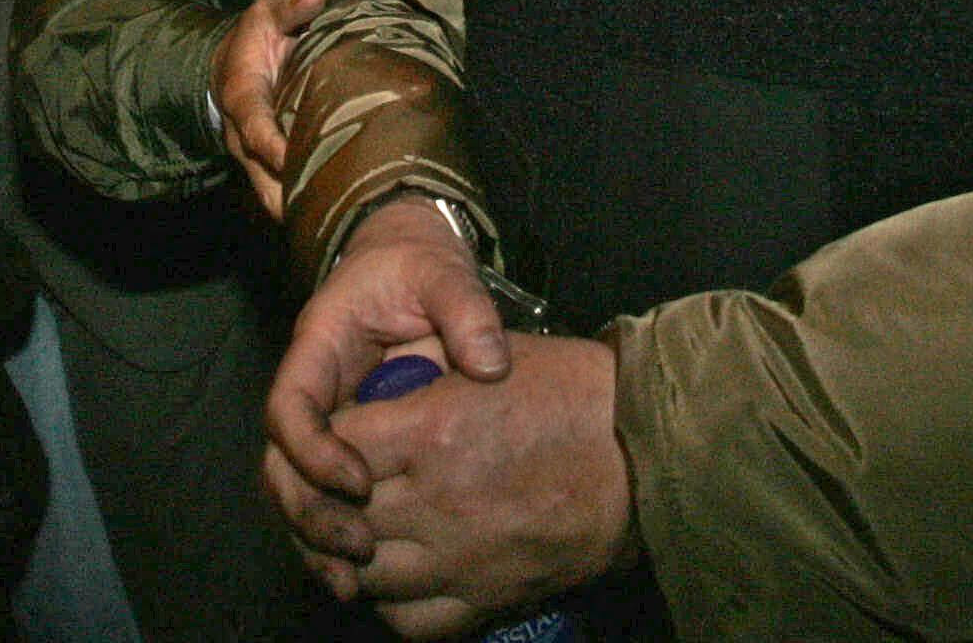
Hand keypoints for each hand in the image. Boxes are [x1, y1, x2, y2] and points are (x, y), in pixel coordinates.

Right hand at [210, 0, 328, 218]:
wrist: (229, 62)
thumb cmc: (255, 35)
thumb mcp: (267, 12)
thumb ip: (292, 5)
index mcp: (244, 97)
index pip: (256, 128)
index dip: (274, 146)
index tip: (295, 160)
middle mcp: (244, 134)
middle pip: (262, 175)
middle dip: (289, 195)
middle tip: (327, 210)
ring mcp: (254, 153)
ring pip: (271, 191)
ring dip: (298, 207)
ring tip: (337, 220)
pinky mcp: (267, 161)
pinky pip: (281, 188)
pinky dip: (302, 203)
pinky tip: (335, 214)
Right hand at [263, 196, 510, 579]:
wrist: (412, 258)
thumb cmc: (418, 263)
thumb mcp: (442, 272)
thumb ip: (466, 312)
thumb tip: (491, 369)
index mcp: (317, 349)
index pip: (288, 408)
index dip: (313, 452)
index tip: (359, 482)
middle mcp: (312, 391)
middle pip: (281, 465)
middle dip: (309, 514)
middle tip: (359, 549)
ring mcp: (328, 418)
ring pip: (299, 488)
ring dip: (319, 535)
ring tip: (356, 579)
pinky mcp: (353, 439)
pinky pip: (333, 489)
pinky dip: (344, 526)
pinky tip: (372, 565)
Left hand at [283, 333, 634, 635]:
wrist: (645, 452)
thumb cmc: (576, 392)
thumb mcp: (498, 356)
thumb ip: (430, 364)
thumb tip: (375, 379)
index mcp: (433, 430)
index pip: (337, 444)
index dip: (327, 440)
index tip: (342, 434)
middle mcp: (432, 500)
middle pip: (338, 515)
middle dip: (332, 499)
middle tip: (346, 483)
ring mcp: (456, 559)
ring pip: (362, 574)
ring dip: (354, 554)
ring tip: (370, 529)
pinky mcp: (482, 599)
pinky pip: (407, 619)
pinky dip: (392, 601)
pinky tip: (403, 574)